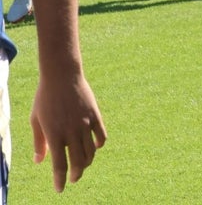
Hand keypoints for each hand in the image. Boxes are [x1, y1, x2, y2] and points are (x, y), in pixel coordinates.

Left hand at [30, 73, 105, 191]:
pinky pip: (101, 136)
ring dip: (87, 162)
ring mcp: (85, 123)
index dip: (60, 180)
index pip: (59, 165)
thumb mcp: (36, 120)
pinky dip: (98, 145)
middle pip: (78, 162)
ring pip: (91, 151)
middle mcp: (71, 131)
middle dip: (76, 174)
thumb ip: (38, 142)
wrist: (62, 75)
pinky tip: (94, 147)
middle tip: (73, 179)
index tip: (60, 189)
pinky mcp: (95, 115)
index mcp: (54, 134)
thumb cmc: (45, 98)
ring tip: (82, 165)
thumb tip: (39, 161)